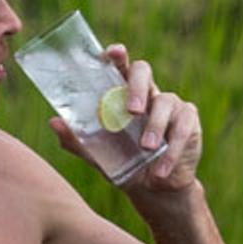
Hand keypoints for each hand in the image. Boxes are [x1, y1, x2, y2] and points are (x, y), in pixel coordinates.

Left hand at [51, 43, 203, 198]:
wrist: (154, 190)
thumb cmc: (125, 164)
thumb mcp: (99, 155)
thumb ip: (77, 139)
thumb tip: (53, 122)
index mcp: (124, 94)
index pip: (120, 67)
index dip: (117, 56)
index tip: (113, 53)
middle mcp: (148, 93)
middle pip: (144, 72)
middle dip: (138, 87)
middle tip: (132, 111)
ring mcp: (171, 105)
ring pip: (166, 101)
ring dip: (155, 126)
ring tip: (146, 149)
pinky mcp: (189, 121)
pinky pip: (182, 128)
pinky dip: (171, 150)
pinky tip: (161, 169)